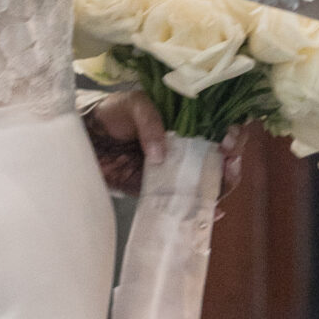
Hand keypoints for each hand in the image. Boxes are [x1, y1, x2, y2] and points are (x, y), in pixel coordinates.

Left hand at [83, 90, 249, 212]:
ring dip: (222, 185)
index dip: (233, 134)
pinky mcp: (163, 191)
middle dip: (232, 162)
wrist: (86, 137)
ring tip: (218, 189)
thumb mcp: (134, 105)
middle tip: (227, 163)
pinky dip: (202, 209)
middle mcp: (189, 146)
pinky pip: (187, 201)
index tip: (227, 142)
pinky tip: (211, 213)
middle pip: (223, 156)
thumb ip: (150, 122)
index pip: (222, 126)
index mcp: (189, 120)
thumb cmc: (112, 113)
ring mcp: (178, 170)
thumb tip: (160, 156)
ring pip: (211, 180)